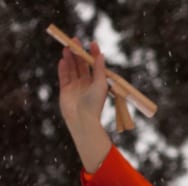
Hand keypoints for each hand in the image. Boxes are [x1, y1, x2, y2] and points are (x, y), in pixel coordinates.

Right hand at [57, 40, 111, 171]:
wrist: (82, 120)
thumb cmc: (94, 104)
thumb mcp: (101, 84)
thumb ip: (99, 69)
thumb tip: (101, 54)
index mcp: (96, 83)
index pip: (94, 65)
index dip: (93, 54)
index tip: (92, 43)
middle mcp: (86, 84)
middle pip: (81, 64)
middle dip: (78, 52)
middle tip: (75, 40)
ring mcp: (75, 87)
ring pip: (72, 68)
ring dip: (70, 57)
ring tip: (67, 47)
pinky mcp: (65, 91)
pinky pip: (64, 76)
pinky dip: (63, 68)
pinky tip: (63, 59)